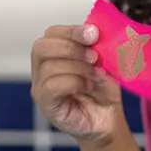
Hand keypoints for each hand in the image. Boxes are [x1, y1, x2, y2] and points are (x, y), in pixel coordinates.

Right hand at [30, 25, 123, 146]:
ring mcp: (41, 89)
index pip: (51, 34)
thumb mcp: (103, 63)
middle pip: (41, 47)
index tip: (94, 33)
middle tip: (94, 56)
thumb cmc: (103, 92)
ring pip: (49, 67)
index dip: (72, 30)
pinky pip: (53, 86)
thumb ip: (96, 46)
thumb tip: (94, 30)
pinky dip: (75, 82)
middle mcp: (41, 70)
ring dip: (79, 67)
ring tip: (97, 74)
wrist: (108, 120)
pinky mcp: (47, 105)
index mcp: (54, 54)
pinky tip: (90, 86)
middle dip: (71, 47)